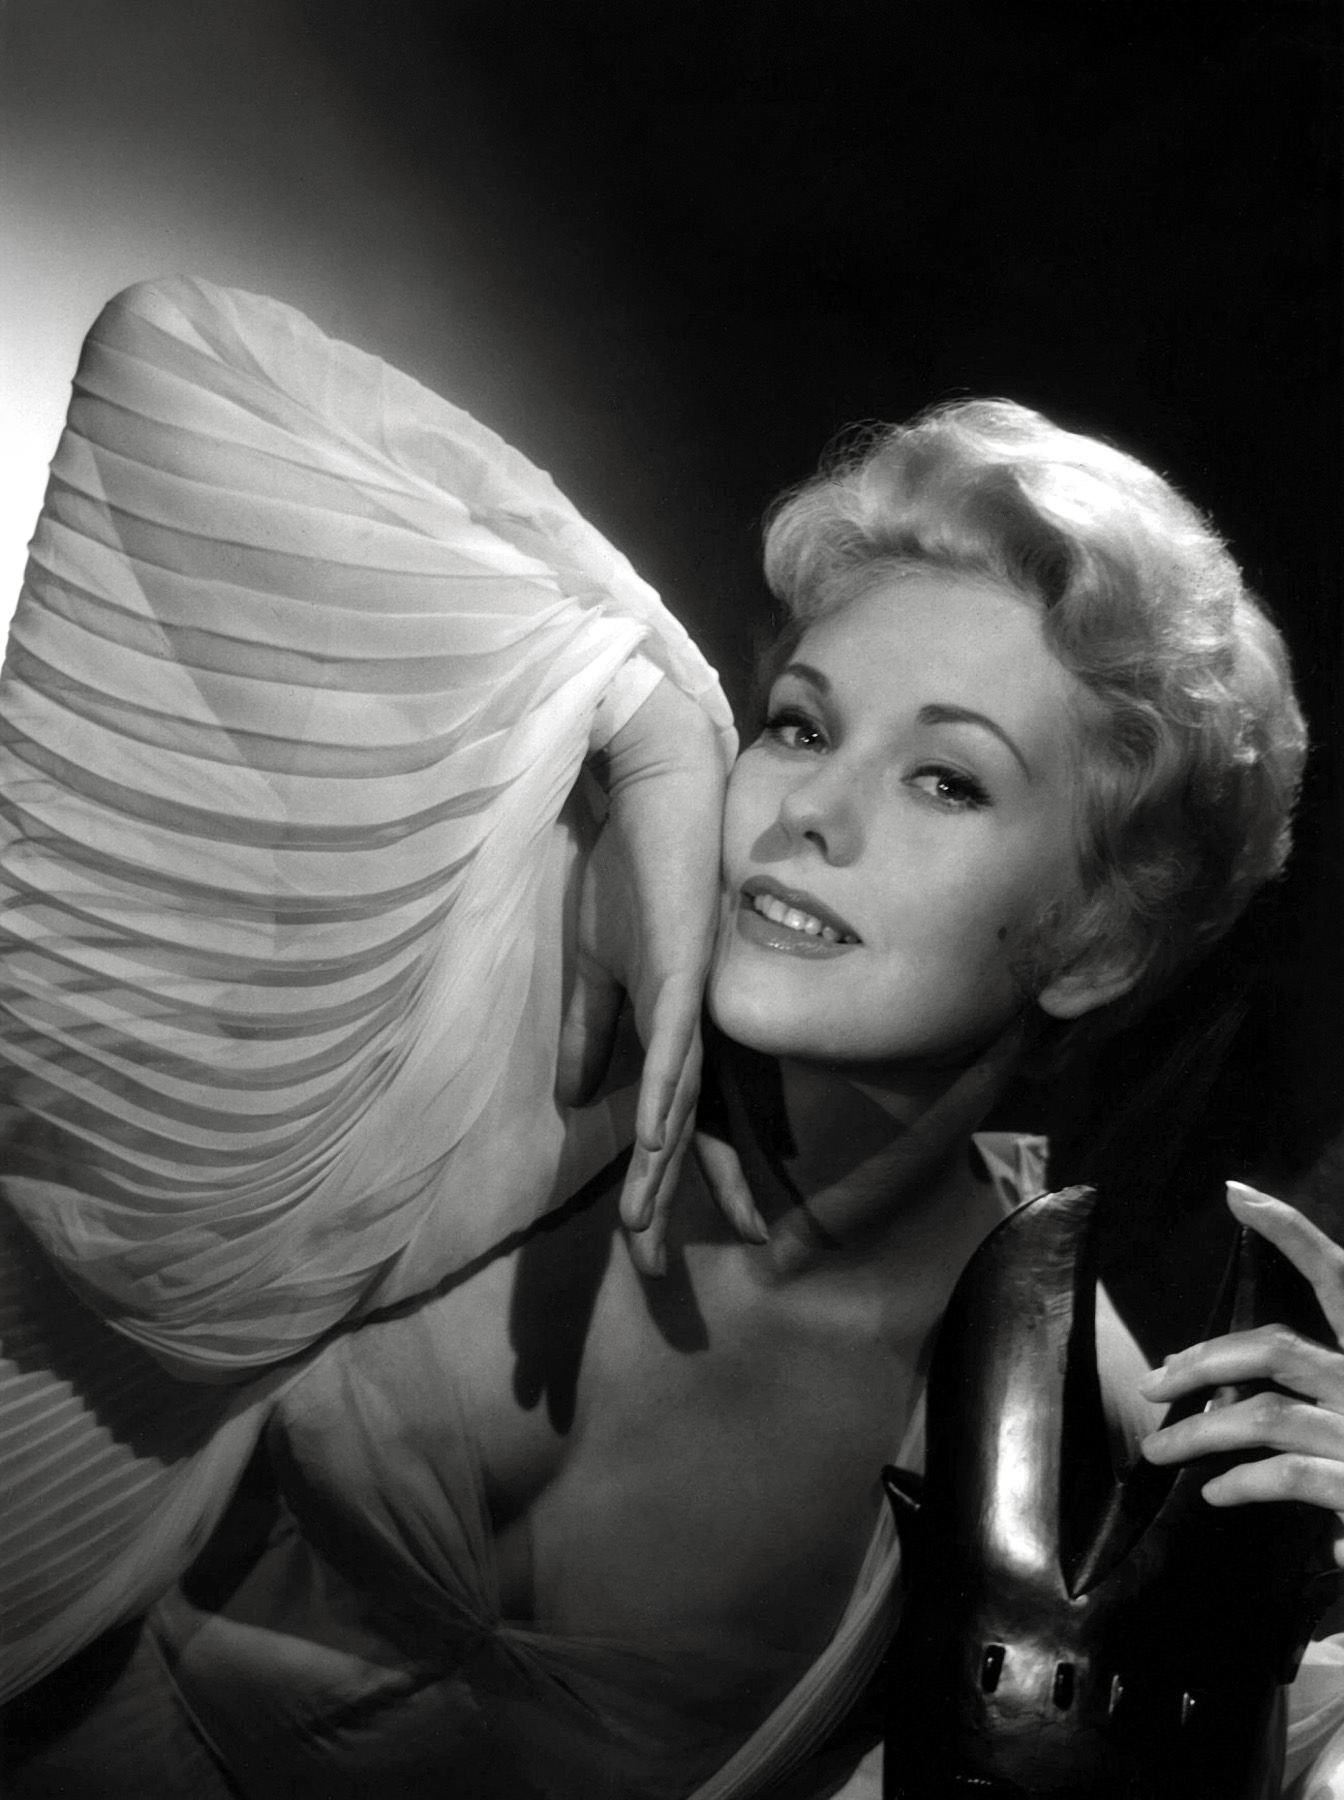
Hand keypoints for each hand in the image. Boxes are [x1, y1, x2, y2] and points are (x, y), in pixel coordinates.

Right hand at [564, 678, 763, 1273]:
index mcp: (674, 1029)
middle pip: (694, 1128)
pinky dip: (666, 1097)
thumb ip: (591, 1032)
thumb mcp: (595, 969)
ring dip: (664, 1168)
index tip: (652, 1240)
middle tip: (660, 1272)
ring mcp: (695, 1003)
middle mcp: (697, 1028)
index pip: (678, 1119)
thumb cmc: (630, 873)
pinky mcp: (684, 972)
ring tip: (645, 1225)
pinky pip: (676, 1047)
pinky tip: (659, 1144)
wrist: (653, 796)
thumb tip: (575, 1098)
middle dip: (680, 1199)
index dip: (669, 1180)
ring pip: (685, 1103)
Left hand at [1139, 1181, 1343, 1557]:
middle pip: (1276, 1349)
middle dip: (1203, 1361)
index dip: (1290, 1231)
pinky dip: (1245, 1483)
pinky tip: (1214, 1492)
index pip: (1338, 1277)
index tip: (1235, 1193)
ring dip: (1199, 1434)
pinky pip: (1291, 1477)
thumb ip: (1317, 1393)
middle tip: (1152, 1384)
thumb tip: (1233, 1403)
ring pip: (1267, 1417)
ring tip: (1157, 1452)